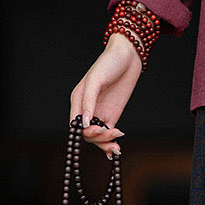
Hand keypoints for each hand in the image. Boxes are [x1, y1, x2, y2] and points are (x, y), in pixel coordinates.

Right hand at [70, 32, 142, 158]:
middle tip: (112, 134)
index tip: (99, 129)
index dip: (85, 131)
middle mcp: (87, 109)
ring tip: (116, 147)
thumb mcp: (96, 79)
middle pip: (87, 133)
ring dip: (105, 144)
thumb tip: (83, 123)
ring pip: (97, 136)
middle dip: (98, 138)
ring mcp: (100, 112)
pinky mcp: (113, 114)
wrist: (128, 55)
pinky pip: (108, 132)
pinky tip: (115, 150)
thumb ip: (88, 101)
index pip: (75, 125)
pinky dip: (110, 142)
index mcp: (78, 100)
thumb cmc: (109, 62)